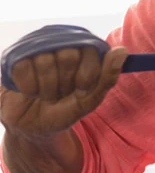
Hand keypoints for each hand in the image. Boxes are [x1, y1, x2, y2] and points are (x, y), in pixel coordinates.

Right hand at [0, 46, 125, 140]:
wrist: (35, 127)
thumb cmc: (65, 109)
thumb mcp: (90, 99)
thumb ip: (107, 77)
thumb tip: (121, 51)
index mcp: (84, 51)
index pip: (92, 50)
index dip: (87, 75)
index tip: (82, 89)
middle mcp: (62, 46)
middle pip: (68, 55)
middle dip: (66, 83)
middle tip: (62, 93)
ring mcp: (38, 51)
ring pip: (45, 61)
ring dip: (47, 88)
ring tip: (46, 95)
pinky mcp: (16, 60)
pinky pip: (24, 67)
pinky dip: (29, 87)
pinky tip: (30, 92)